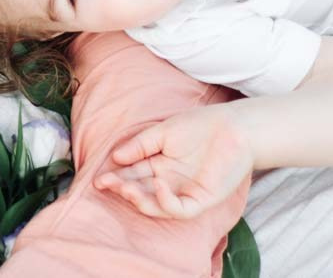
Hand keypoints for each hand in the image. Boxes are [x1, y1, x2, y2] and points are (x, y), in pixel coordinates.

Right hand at [95, 106, 252, 219]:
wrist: (234, 126)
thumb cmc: (200, 125)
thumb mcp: (163, 132)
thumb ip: (140, 145)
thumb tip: (115, 157)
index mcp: (160, 165)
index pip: (133, 174)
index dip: (115, 177)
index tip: (98, 178)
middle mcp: (170, 181)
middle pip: (141, 191)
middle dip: (122, 189)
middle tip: (107, 184)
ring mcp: (185, 191)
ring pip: (157, 206)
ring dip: (139, 199)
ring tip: (125, 188)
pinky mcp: (202, 199)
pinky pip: (180, 209)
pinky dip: (166, 202)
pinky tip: (159, 185)